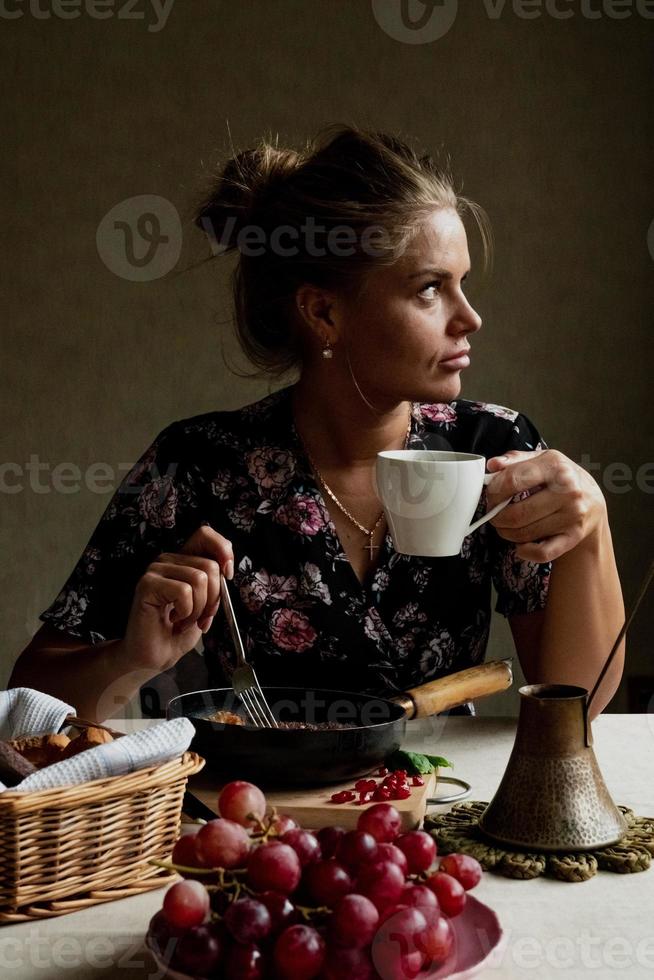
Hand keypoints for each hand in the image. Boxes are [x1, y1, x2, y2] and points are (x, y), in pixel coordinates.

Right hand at [124, 524, 233, 672]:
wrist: (156, 655)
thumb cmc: (179, 631)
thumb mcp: (206, 603)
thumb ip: (215, 583)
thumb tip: (226, 570)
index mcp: (184, 560)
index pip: (205, 534)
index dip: (223, 550)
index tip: (227, 576)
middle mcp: (168, 560)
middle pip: (210, 565)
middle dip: (213, 599)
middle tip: (201, 618)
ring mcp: (156, 570)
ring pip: (199, 579)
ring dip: (198, 609)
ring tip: (184, 620)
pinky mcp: (148, 584)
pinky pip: (183, 591)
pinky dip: (186, 612)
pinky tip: (173, 620)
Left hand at [485, 449, 606, 562]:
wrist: (593, 501)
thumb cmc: (563, 479)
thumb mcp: (543, 460)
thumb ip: (515, 460)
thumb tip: (493, 465)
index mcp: (556, 467)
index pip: (513, 481)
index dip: (494, 491)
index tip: (490, 495)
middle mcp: (568, 492)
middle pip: (517, 513)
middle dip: (497, 517)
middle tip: (494, 514)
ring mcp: (572, 516)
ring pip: (525, 534)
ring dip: (506, 533)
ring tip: (505, 525)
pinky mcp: (573, 537)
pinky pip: (542, 553)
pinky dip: (525, 551)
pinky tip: (521, 544)